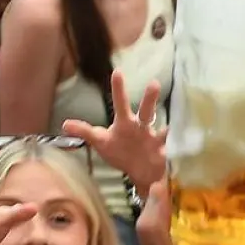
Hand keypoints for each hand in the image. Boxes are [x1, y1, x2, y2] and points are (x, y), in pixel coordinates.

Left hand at [62, 71, 166, 195]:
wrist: (141, 172)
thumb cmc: (120, 151)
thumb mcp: (101, 142)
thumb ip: (85, 132)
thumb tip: (64, 124)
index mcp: (125, 123)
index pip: (120, 104)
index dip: (118, 89)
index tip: (117, 72)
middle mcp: (140, 127)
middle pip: (145, 111)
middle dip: (150, 99)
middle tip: (154, 84)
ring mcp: (153, 139)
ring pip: (160, 130)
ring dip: (166, 128)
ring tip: (170, 124)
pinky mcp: (162, 153)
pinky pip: (168, 149)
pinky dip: (174, 147)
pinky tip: (180, 142)